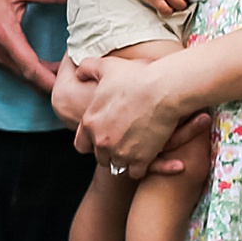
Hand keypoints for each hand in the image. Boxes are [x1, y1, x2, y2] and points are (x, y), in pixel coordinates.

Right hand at [0, 0, 66, 91]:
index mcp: (6, 38)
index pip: (32, 70)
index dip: (52, 80)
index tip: (71, 81)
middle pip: (30, 80)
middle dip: (52, 83)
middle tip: (75, 79)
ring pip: (22, 77)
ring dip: (42, 78)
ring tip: (64, 74)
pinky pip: (14, 70)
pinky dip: (31, 72)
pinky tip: (43, 66)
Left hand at [72, 51, 193, 174]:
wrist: (163, 89)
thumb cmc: (136, 76)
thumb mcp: (106, 67)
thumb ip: (87, 69)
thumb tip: (78, 71)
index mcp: (89, 123)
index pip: (81, 145)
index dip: (92, 141)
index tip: (103, 136)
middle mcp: (101, 141)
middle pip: (100, 157)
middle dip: (109, 151)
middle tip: (122, 141)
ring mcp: (120, 153)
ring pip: (118, 166)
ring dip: (124, 159)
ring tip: (135, 148)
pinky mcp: (140, 160)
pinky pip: (136, 172)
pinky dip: (141, 166)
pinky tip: (147, 155)